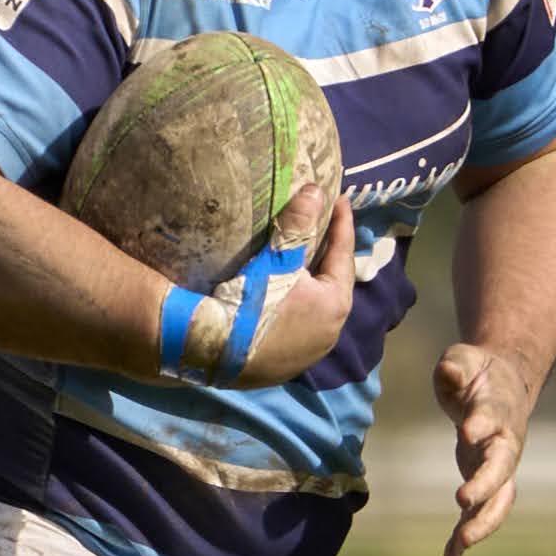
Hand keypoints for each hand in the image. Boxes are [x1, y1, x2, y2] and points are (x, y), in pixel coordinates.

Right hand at [226, 192, 356, 385]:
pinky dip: (300, 306)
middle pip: (335, 282)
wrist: (212, 354)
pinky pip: (302, 326)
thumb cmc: (250, 304)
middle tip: (326, 229)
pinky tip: (287, 299)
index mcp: (336, 303)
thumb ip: (298, 224)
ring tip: (306, 261)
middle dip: (330, 254)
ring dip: (315, 284)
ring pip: (319, 307)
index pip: (343, 253)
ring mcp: (311, 351)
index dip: (342, 224)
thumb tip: (316, 190)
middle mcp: (332, 331)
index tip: (340, 199)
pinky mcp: (290, 364)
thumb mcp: (275, 260)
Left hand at [432, 340, 535, 555]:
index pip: (492, 418)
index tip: (467, 431)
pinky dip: (465, 535)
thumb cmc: (478, 372)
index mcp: (498, 409)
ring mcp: (499, 467)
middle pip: (503, 469)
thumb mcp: (464, 359)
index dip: (482, 423)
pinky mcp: (485, 483)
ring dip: (481, 523)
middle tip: (463, 500)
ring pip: (499, 500)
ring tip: (459, 546)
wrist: (503, 387)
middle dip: (486, 485)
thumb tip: (450, 371)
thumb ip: (456, 366)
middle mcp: (505, 444)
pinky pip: (480, 513)